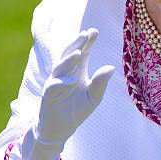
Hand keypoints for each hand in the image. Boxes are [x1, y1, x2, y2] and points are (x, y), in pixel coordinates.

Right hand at [36, 27, 113, 144]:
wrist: (61, 128)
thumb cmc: (78, 109)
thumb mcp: (94, 96)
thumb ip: (101, 82)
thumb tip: (111, 67)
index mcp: (78, 70)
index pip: (83, 52)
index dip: (87, 42)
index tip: (94, 31)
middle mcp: (66, 72)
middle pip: (70, 54)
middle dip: (77, 44)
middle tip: (86, 34)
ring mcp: (56, 82)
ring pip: (60, 67)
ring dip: (68, 60)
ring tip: (78, 53)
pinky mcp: (48, 95)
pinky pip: (54, 86)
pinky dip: (62, 82)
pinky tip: (71, 80)